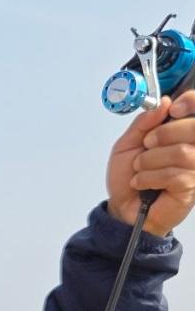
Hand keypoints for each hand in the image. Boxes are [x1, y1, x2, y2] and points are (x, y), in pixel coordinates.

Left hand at [106, 88, 194, 235]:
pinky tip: (142, 183)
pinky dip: (150, 177)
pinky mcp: (190, 188)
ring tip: (139, 168)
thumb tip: (163, 102)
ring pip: (181, 153)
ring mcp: (194, 169)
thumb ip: (144, 123)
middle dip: (164, 134)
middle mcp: (192, 149)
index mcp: (180, 134)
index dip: (191, 103)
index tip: (172, 108)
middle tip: (146, 145)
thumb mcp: (128, 144)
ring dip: (151, 160)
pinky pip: (175, 175)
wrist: (123, 208)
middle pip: (194, 129)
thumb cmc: (128, 177)